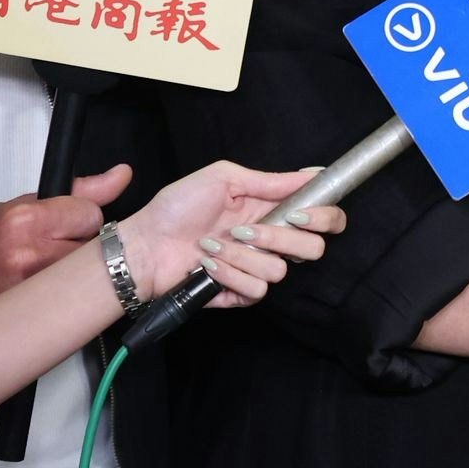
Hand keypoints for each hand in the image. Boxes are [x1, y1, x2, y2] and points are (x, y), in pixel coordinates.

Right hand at [0, 162, 131, 302]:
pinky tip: (47, 288)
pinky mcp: (32, 311)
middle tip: (55, 247)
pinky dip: (65, 292)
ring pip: (84, 273)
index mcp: (26, 221)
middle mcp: (28, 254)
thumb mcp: (18, 208)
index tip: (70, 223)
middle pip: (94, 246)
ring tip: (45, 266)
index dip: (84, 218)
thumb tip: (120, 175)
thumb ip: (76, 193)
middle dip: (82, 245)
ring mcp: (30, 286)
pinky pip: (72, 297)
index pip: (93, 214)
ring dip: (74, 270)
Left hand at [119, 162, 345, 303]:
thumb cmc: (177, 207)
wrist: (143, 244)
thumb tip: (314, 173)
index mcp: (274, 211)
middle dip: (281, 239)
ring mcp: (256, 268)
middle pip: (313, 249)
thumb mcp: (223, 178)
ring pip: (280, 271)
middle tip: (248, 230)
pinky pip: (255, 290)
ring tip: (212, 246)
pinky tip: (206, 265)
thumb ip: (271, 180)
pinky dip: (229, 275)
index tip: (300, 214)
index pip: (325, 218)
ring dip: (242, 256)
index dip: (325, 217)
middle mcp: (272, 241)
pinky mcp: (239, 293)